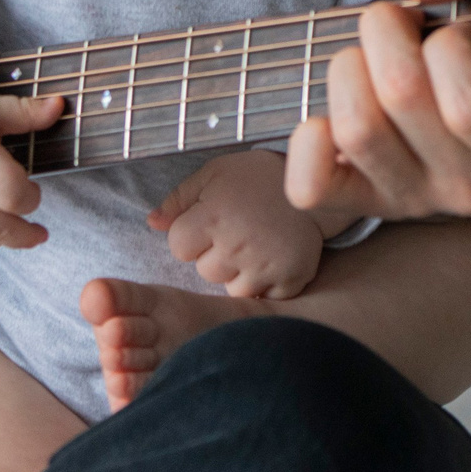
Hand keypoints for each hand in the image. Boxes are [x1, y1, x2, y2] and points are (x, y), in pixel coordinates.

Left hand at [148, 150, 339, 299]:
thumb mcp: (214, 174)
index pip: (178, 247)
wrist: (318, 180)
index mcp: (212, 216)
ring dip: (239, 274)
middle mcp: (236, 244)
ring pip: (232, 289)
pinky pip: (264, 297)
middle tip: (238, 233)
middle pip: (204, 270)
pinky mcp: (290, 280)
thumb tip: (151, 223)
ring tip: (255, 246)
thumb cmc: (258, 176)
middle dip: (215, 256)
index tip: (209, 225)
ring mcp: (264, 265)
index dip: (190, 237)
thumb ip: (179, 199)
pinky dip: (267, 285)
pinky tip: (273, 260)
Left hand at [283, 0, 470, 219]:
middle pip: (401, 98)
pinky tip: (331, 111)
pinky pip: (315, 186)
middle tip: (398, 23)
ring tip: (368, 59)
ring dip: (348, 71)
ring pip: (356, 130)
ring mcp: (417, 199)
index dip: (449, 46)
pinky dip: (307, 143)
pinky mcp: (366, 202)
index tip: (458, 29)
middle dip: (386, 33)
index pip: (470, 106)